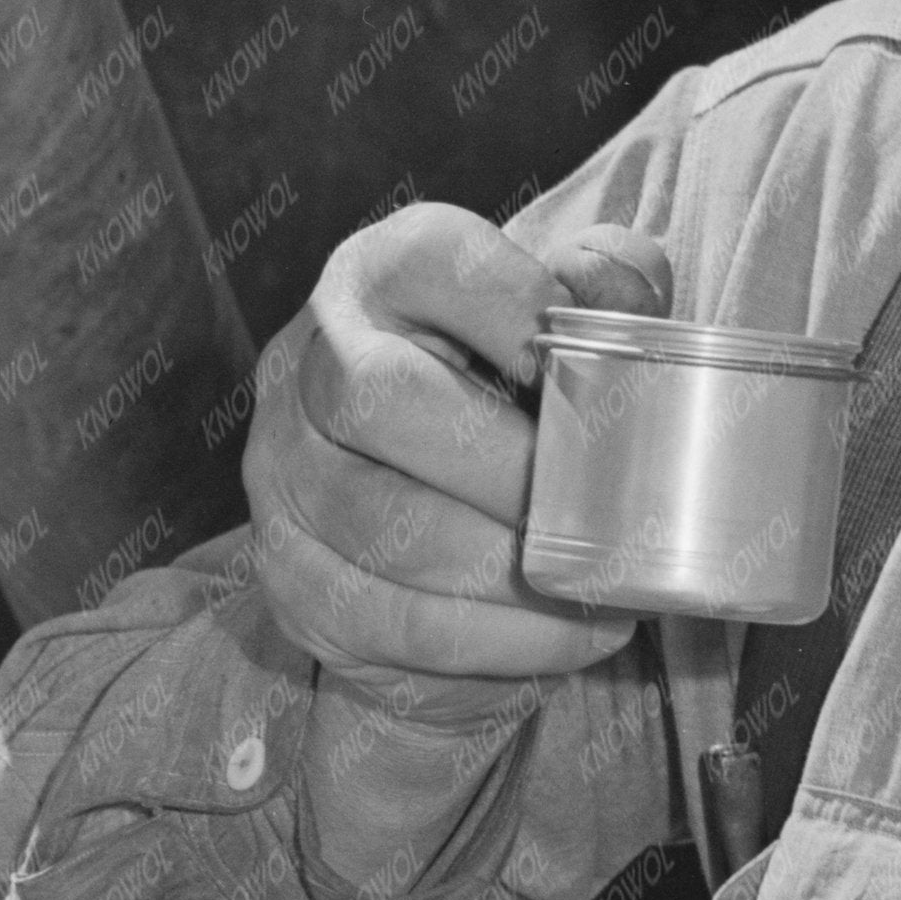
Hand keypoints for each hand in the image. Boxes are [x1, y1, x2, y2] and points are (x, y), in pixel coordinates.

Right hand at [243, 205, 671, 695]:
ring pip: (390, 528)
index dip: (520, 310)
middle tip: (600, 514)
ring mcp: (282, 475)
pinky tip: (573, 632)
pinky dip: (504, 638)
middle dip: (509, 468)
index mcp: (376, 278)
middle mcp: (307, 364)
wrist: (423, 538)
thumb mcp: (558, 332)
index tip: (594, 374)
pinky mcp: (291, 579)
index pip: (430, 261)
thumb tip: (618, 289)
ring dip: (517, 573)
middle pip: (382, 398)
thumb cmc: (507, 409)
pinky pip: (398, 621)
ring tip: (606, 586)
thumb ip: (603, 290)